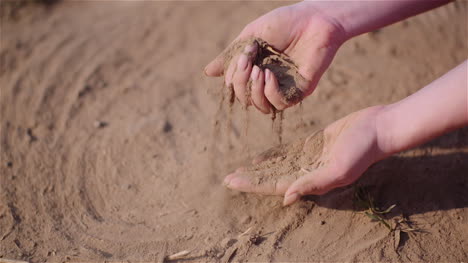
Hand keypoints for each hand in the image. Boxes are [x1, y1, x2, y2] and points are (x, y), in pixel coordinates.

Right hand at [204, 2, 345, 112]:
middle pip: (246, 98)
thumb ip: (231, 55)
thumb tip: (208, 72)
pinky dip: (270, 92)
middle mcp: (269, 81)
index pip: (237, 86)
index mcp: (256, 68)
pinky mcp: (299, 91)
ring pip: (261, 107)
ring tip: (259, 71)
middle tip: (248, 62)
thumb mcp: (251, 36)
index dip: (234, 77)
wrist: (314, 19)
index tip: (241, 56)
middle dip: (241, 83)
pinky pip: (279, 104)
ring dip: (254, 91)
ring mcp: (284, 88)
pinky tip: (270, 75)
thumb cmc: (284, 23)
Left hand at [223, 106, 386, 204]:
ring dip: (258, 169)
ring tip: (238, 170)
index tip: (231, 182)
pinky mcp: (314, 144)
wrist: (378, 128)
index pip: (275, 185)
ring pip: (277, 165)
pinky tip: (260, 157)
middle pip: (272, 177)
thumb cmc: (362, 149)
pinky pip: (288, 152)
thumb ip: (313, 183)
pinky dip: (273, 156)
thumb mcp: (339, 168)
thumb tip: (285, 198)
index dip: (253, 184)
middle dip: (250, 179)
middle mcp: (308, 172)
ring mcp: (310, 158)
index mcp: (311, 181)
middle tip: (226, 179)